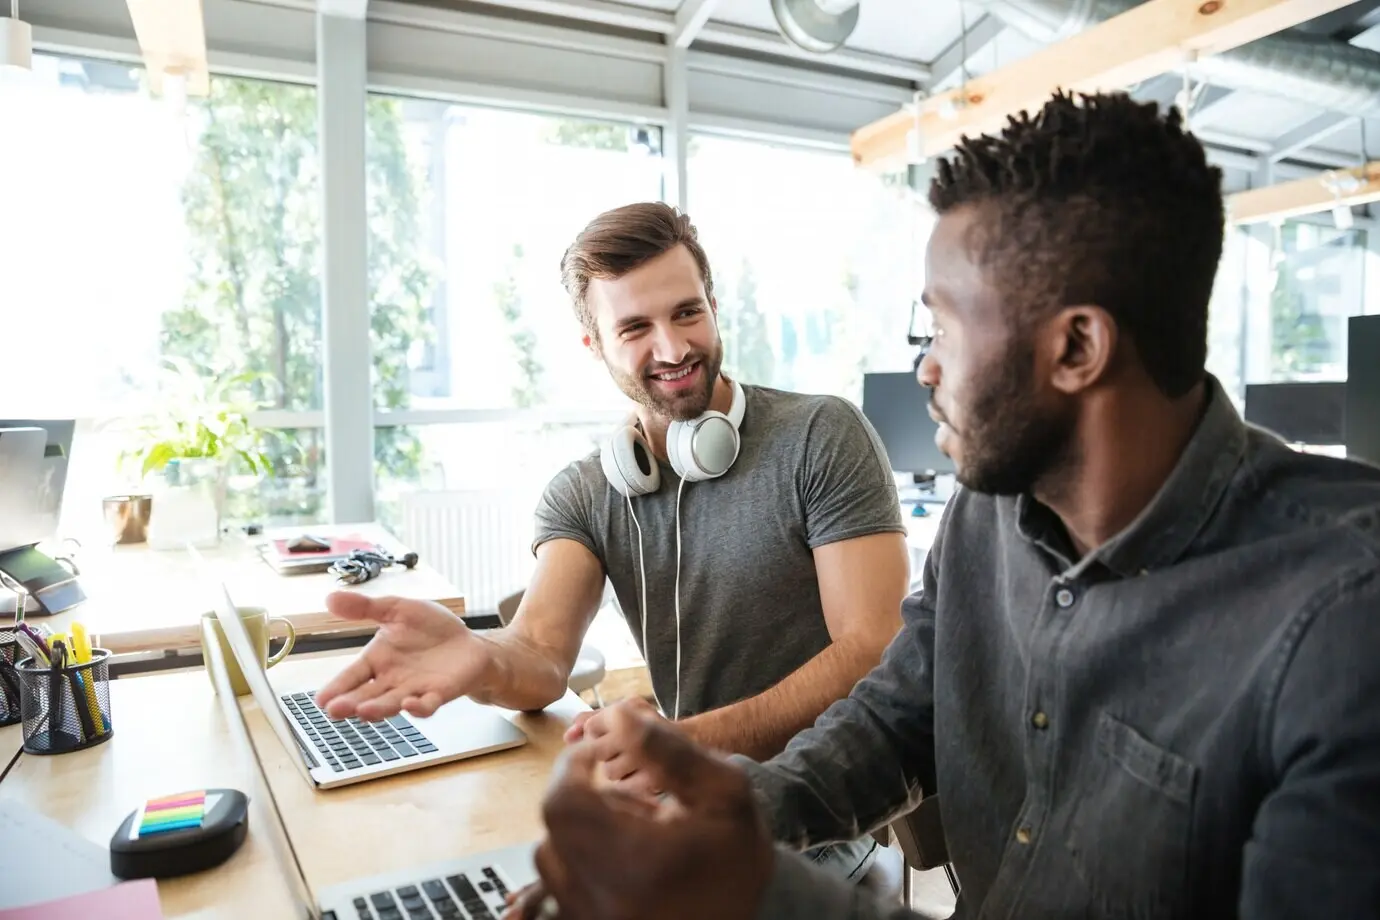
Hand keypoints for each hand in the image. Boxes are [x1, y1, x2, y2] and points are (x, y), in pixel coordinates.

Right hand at [314, 593, 487, 720]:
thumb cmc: (430, 629)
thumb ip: (365, 608)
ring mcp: (414, 689)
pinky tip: (410, 704)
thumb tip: (330, 598)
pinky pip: (426, 704)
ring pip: (391, 703)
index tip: (320, 699)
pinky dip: (418, 707)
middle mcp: (391, 679)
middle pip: (366, 695)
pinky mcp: (438, 694)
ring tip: (363, 711)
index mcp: (377, 660)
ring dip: (377, 709)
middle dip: (350, 703)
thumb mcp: (397, 609)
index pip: (352, 675)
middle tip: (335, 709)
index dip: (337, 687)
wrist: (467, 641)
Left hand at [530, 704, 774, 919]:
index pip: (564, 801)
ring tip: (623, 826)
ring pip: (550, 858)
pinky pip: (558, 889)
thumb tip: (615, 717)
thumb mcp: (723, 790)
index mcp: (635, 861)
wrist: (759, 914)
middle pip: (554, 828)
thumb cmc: (738, 851)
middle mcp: (602, 899)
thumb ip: (668, 749)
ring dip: (577, 829)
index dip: (571, 766)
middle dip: (579, 796)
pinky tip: (616, 855)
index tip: (594, 752)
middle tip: (617, 790)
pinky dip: (575, 861)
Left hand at [563, 698, 669, 797]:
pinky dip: (632, 783)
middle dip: (609, 752)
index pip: (591, 728)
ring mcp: (643, 759)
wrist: (691, 744)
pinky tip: (644, 773)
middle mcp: (632, 732)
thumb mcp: (624, 712)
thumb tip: (567, 737)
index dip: (601, 733)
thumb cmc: (648, 726)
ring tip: (637, 760)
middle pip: (598, 751)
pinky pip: (625, 787)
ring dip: (620, 769)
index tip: (618, 733)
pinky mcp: (652, 780)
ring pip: (610, 772)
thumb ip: (591, 720)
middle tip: (628, 747)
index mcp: (623, 712)